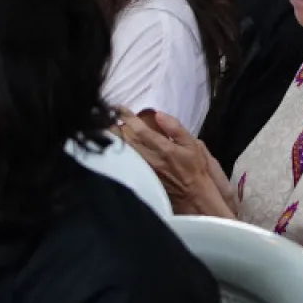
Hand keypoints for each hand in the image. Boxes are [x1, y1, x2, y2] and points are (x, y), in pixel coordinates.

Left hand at [116, 109, 234, 216]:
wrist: (193, 193)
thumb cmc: (194, 167)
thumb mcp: (193, 144)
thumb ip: (176, 128)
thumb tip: (159, 114)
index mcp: (164, 148)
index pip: (141, 131)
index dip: (128, 118)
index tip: (119, 108)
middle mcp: (151, 159)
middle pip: (127, 141)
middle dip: (115, 128)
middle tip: (107, 117)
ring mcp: (144, 169)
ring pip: (125, 152)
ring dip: (115, 140)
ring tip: (107, 129)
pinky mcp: (142, 177)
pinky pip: (126, 162)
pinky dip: (120, 152)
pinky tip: (115, 146)